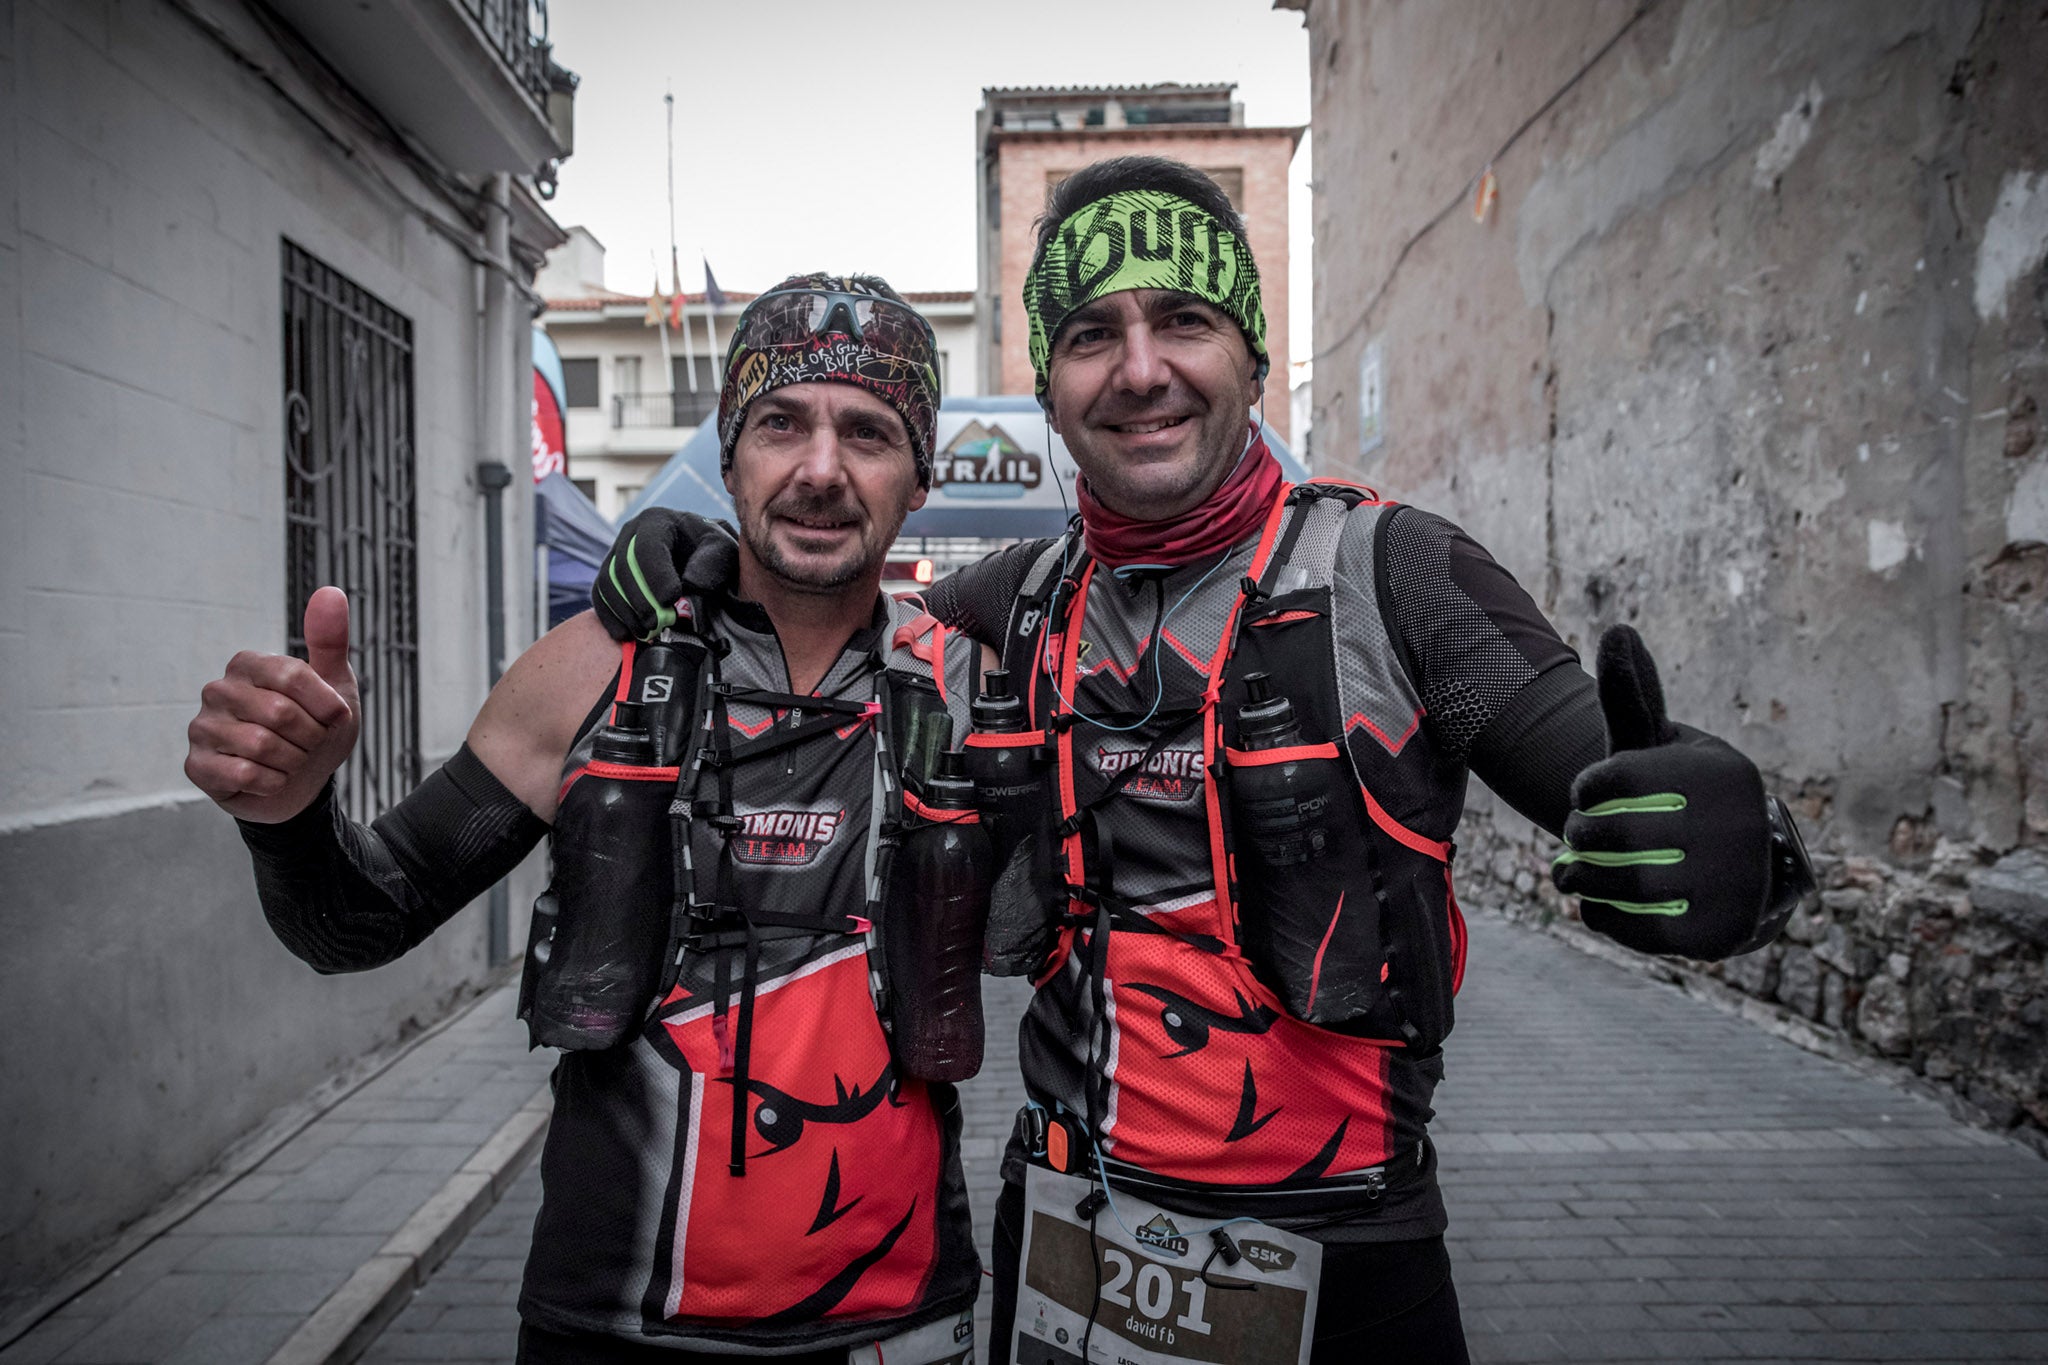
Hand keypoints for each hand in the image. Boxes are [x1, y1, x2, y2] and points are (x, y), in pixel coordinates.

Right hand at [185, 587, 358, 822]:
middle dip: (311, 737)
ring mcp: (202, 727)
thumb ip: (330, 641)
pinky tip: (271, 778)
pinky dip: (273, 782)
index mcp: (248, 664)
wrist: (303, 783)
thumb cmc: (316, 728)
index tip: (337, 718)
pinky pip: (244, 774)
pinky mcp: (196, 765)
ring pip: (262, 746)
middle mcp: (218, 690)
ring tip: (291, 760)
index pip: (293, 675)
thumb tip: (331, 592)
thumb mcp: (335, 685)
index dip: (325, 704)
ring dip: (294, 761)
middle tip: (310, 744)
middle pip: (280, 714)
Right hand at [591, 509, 738, 641]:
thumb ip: (711, 563)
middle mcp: (630, 533)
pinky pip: (600, 596)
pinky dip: (610, 617)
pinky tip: (627, 634)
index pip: (647, 547)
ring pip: (607, 583)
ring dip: (625, 612)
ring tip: (647, 632)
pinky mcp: (608, 575)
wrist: (701, 559)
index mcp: (657, 521)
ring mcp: (615, 554)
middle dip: (640, 600)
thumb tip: (689, 582)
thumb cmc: (713, 553)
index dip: (655, 576)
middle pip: (623, 568)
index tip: (672, 600)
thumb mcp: (722, 550)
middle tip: (658, 624)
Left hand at [1551, 625, 1773, 959]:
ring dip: (1583, 880)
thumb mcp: (1658, 744)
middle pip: (1622, 835)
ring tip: (1569, 873)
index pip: (1623, 778)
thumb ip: (1633, 695)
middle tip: (1571, 839)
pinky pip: (1646, 932)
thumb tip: (1618, 629)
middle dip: (1581, 838)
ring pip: (1631, 884)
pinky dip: (1607, 920)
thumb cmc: (1680, 795)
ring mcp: (1737, 883)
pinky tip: (1597, 905)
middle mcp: (1740, 824)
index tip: (1583, 795)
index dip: (1587, 789)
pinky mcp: (1722, 933)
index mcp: (1723, 772)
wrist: (1737, 866)